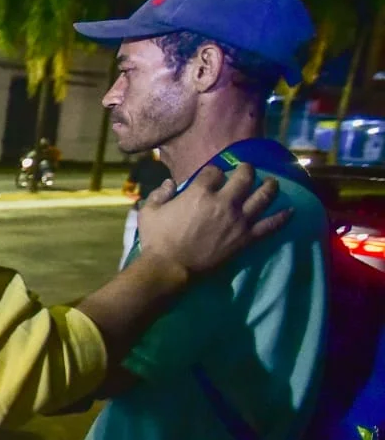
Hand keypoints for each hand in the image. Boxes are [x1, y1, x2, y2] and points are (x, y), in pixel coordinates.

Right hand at [136, 163, 288, 274]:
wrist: (170, 268)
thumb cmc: (157, 240)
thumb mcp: (149, 212)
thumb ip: (159, 193)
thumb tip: (170, 183)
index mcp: (200, 192)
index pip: (214, 171)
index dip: (214, 171)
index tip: (212, 176)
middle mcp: (224, 202)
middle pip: (245, 177)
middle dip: (246, 170)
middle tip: (247, 170)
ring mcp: (239, 220)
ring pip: (263, 196)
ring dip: (270, 186)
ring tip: (272, 183)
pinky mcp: (246, 238)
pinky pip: (270, 225)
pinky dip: (282, 217)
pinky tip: (290, 210)